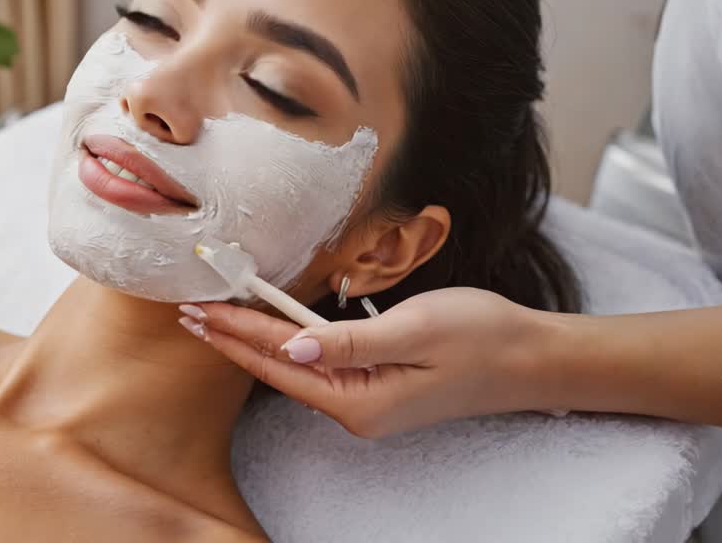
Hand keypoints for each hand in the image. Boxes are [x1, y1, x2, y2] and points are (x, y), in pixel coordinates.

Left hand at [182, 287, 553, 437]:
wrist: (533, 357)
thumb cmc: (482, 336)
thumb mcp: (415, 330)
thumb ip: (350, 341)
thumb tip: (290, 345)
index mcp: (361, 402)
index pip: (281, 363)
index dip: (237, 334)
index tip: (199, 311)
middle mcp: (357, 411)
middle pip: (279, 369)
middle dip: (233, 339)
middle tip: (188, 312)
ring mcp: (366, 402)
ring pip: (296, 366)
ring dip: (256, 339)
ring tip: (215, 316)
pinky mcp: (376, 386)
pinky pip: (320, 362)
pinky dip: (289, 341)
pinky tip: (270, 325)